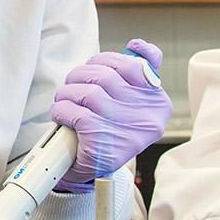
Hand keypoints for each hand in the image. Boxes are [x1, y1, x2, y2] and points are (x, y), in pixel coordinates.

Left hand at [52, 39, 171, 192]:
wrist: (96, 174)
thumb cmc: (113, 131)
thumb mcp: (134, 104)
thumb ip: (139, 75)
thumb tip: (138, 45)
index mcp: (157, 103)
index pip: (138, 65)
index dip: (110, 59)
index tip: (97, 63)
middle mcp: (146, 116)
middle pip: (105, 75)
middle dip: (81, 75)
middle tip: (72, 84)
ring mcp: (124, 129)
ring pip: (87, 92)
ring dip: (68, 93)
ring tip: (65, 101)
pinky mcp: (102, 142)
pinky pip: (74, 112)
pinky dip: (62, 110)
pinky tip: (62, 115)